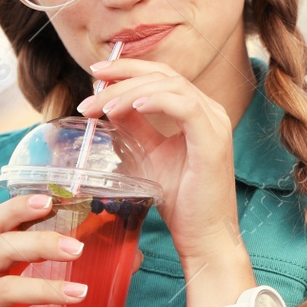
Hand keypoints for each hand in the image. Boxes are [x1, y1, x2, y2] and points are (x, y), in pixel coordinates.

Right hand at [0, 193, 90, 306]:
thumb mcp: (42, 298)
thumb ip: (73, 274)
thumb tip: (132, 256)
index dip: (20, 207)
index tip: (50, 201)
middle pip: (4, 247)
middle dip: (43, 244)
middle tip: (78, 249)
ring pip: (7, 288)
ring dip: (48, 288)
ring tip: (82, 293)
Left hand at [77, 57, 242, 266]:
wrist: (203, 237)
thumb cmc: (181, 202)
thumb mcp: (148, 157)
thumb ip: (134, 129)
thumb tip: (107, 106)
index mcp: (197, 112)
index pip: (162, 75)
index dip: (128, 69)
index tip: (96, 74)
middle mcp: (211, 111)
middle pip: (164, 74)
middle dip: (123, 76)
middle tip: (91, 88)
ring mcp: (215, 124)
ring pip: (171, 86)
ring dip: (131, 91)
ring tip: (103, 106)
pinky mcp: (213, 142)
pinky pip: (185, 107)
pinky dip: (157, 101)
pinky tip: (133, 106)